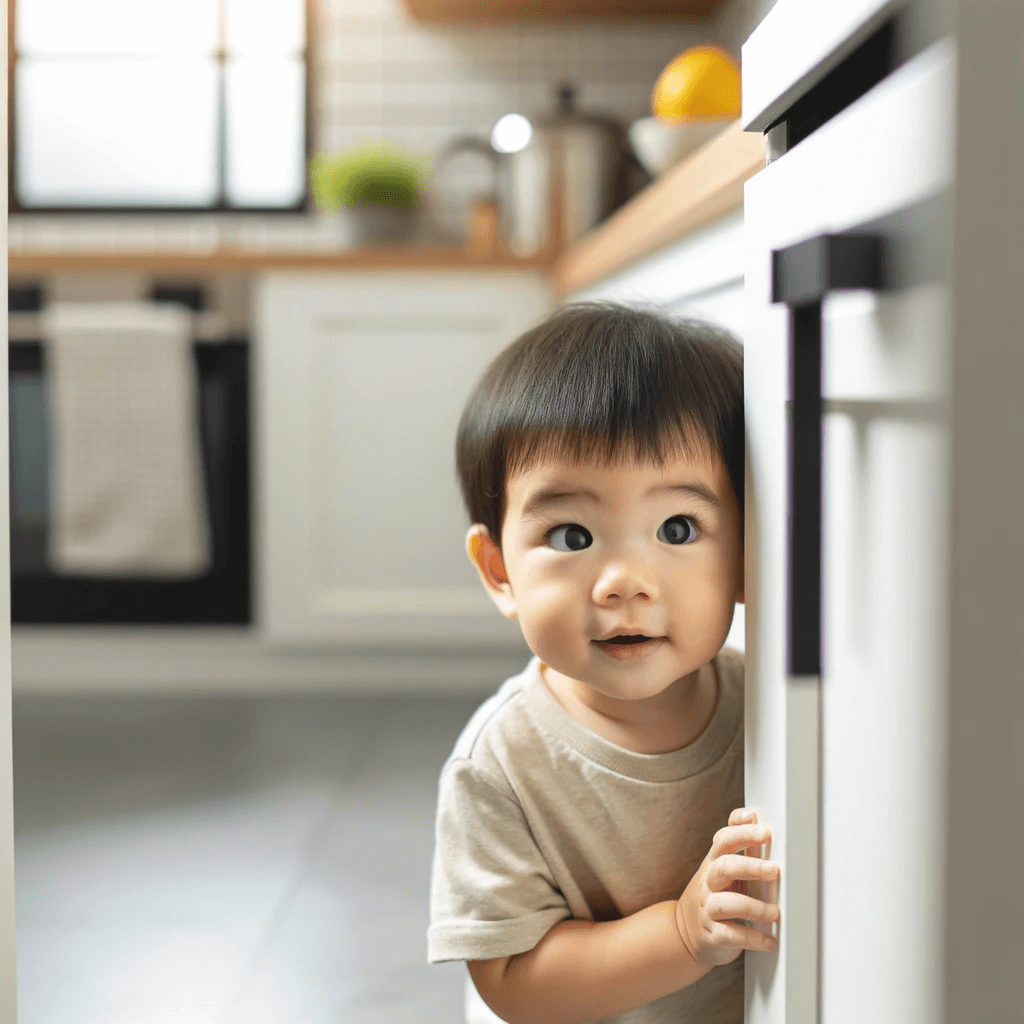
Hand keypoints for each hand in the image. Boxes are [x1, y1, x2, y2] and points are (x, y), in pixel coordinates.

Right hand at [674, 807, 780, 967]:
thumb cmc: (713, 895)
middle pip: (724, 866)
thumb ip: (739, 846)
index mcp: (713, 863)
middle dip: (751, 866)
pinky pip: (732, 936)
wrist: (685, 933)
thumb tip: (756, 818)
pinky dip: (753, 939)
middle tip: (775, 869)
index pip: (724, 840)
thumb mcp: (721, 869)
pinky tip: (770, 941)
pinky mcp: (713, 936)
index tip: (765, 830)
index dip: (742, 832)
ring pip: (726, 903)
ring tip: (775, 913)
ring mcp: (709, 909)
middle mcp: (708, 883)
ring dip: (754, 907)